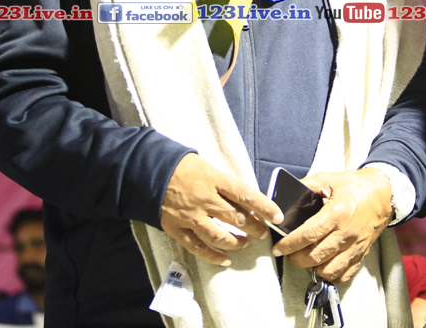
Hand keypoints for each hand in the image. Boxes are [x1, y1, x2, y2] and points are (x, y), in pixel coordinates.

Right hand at [160, 154, 281, 266]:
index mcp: (213, 179)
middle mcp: (204, 198)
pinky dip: (213, 256)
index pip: (245, 194)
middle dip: (254, 228)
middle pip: (236, 218)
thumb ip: (222, 182)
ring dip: (236, 243)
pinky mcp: (177, 228)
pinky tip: (225, 260)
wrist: (147, 170)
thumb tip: (243, 197)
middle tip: (262, 232)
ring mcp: (191, 216)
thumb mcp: (205, 165)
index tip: (278, 216)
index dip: (264, 206)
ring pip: (219, 236)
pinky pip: (198, 247)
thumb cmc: (179, 165)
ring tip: (245, 244)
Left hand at [271, 168, 393, 282]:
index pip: (308, 235)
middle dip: (296, 258)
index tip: (278, 248)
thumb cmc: (355, 185)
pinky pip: (345, 274)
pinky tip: (324, 264)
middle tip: (289, 252)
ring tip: (305, 259)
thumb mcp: (328, 178)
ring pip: (329, 270)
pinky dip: (332, 274)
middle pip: (315, 256)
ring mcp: (356, 245)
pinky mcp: (363, 253)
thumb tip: (285, 196)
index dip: (290, 244)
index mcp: (337, 213)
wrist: (385, 192)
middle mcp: (347, 232)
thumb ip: (306, 186)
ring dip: (313, 268)